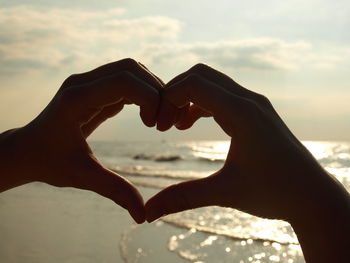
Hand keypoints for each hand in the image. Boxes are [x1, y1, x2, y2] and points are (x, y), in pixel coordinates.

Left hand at [1, 58, 161, 222]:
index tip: (155, 125)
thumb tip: (142, 215)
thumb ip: (114, 191)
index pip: (123, 81)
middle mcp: (82, 82)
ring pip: (130, 70)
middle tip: (163, 119)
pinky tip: (146, 115)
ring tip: (157, 118)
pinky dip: (141, 93)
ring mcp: (87, 82)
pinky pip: (124, 80)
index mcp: (77, 98)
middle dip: (155, 90)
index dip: (149, 97)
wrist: (28, 151)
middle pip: (130, 68)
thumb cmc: (49, 162)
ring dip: (150, 89)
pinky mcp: (94, 88)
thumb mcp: (82, 176)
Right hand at [146, 63, 345, 222]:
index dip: (167, 97)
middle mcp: (249, 100)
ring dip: (188, 98)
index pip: (194, 83)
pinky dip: (200, 104)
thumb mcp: (224, 193)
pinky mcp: (255, 111)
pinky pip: (220, 96)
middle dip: (175, 93)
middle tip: (163, 123)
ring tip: (175, 126)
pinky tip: (190, 124)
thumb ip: (183, 197)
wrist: (311, 195)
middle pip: (201, 75)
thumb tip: (147, 213)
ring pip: (211, 83)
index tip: (157, 124)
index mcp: (242, 113)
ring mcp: (254, 104)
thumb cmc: (274, 192)